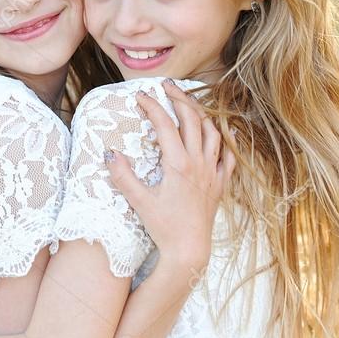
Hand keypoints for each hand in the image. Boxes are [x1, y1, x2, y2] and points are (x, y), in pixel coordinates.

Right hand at [104, 79, 233, 270]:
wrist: (190, 250)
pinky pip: (229, 155)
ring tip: (188, 103)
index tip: (140, 96)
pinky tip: (226, 130)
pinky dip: (227, 139)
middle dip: (179, 98)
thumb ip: (123, 175)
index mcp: (178, 164)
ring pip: (212, 132)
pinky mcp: (220, 184)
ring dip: (200, 113)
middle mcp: (199, 163)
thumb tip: (109, 152)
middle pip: (192, 119)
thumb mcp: (138, 201)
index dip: (152, 106)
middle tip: (166, 87)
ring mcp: (212, 172)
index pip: (165, 124)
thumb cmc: (164, 227)